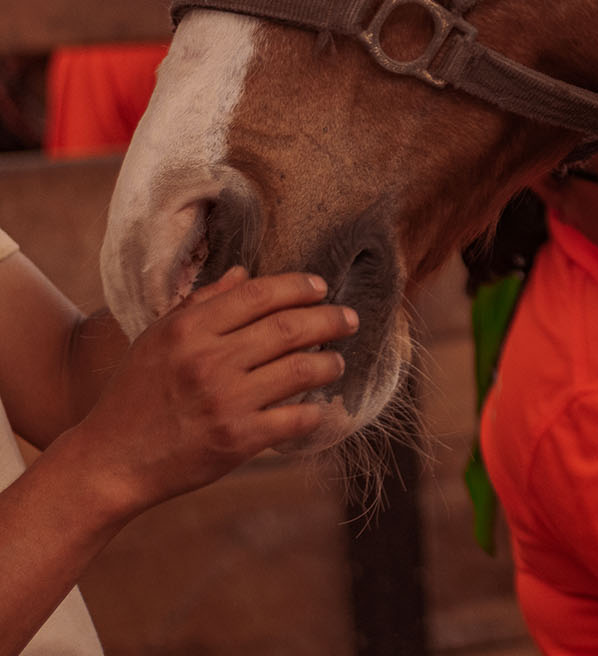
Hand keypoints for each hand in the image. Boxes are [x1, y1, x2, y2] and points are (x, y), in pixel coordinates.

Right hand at [54, 267, 358, 519]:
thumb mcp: (157, 339)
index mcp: (188, 330)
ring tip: (336, 361)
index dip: (299, 286)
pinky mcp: (238, 440)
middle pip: (291, 327)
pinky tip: (320, 405)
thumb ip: (202, 303)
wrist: (110, 460)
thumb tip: (244, 272)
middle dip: (330, 319)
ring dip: (330, 363)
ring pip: (303, 370)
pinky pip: (297, 417)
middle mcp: (209, 361)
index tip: (321, 288)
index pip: (260, 294)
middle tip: (350, 319)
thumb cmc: (135, 394)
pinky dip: (316, 410)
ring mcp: (226, 402)